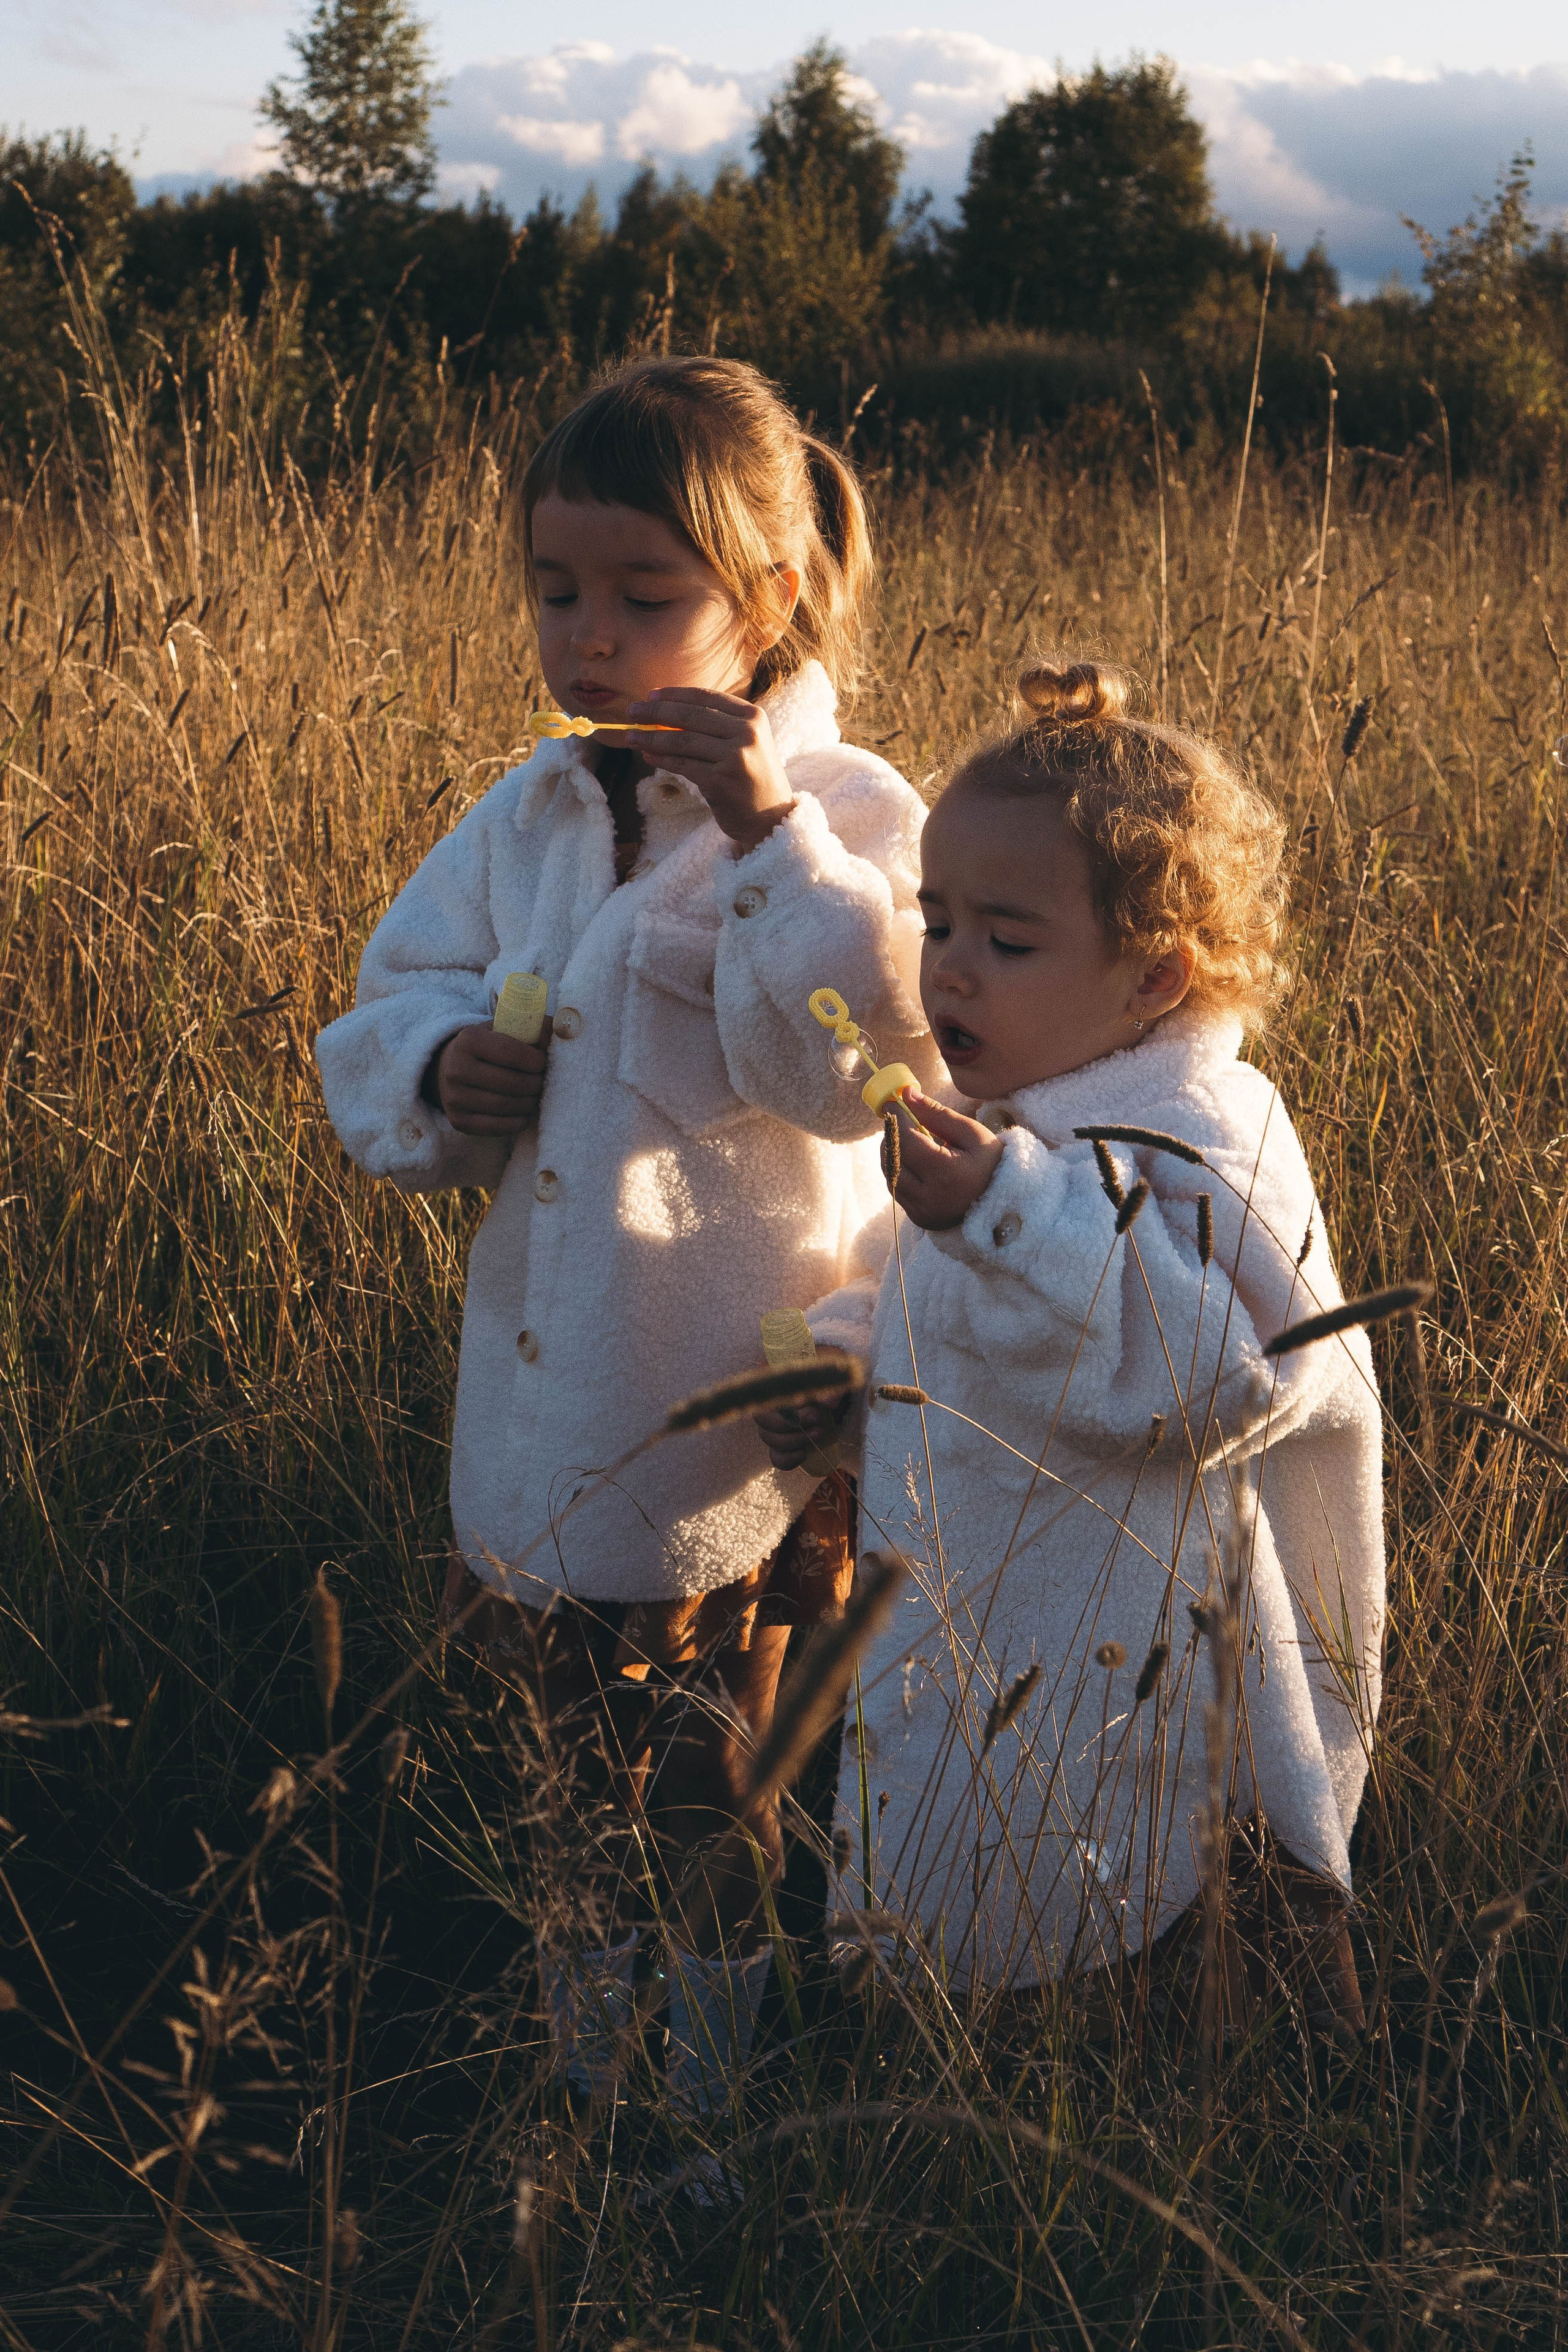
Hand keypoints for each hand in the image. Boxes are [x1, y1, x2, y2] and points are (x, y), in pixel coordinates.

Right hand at [432, 1018, 551, 1134]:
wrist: (448, 1068)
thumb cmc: (486, 1047)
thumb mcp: (502, 1029)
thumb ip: (531, 1027)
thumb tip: (562, 1030)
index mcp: (468, 1040)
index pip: (510, 1053)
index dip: (535, 1060)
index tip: (543, 1062)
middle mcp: (456, 1069)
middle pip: (511, 1083)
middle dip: (535, 1084)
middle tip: (543, 1081)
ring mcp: (454, 1097)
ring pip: (505, 1106)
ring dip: (529, 1103)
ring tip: (535, 1096)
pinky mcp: (458, 1120)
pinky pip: (496, 1127)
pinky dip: (517, 1121)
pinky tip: (524, 1113)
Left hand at [626, 688, 794, 852]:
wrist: (770, 817)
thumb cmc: (752, 777)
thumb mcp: (744, 742)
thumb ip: (715, 725)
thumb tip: (666, 713)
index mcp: (753, 716)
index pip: (706, 697)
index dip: (675, 695)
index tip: (650, 695)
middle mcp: (746, 733)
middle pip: (690, 716)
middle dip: (656, 712)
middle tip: (632, 712)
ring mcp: (734, 756)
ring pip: (682, 741)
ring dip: (652, 738)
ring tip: (632, 736)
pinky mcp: (720, 780)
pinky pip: (682, 765)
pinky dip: (661, 760)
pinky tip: (647, 756)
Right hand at [754, 1392, 847, 1472]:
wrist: (832, 1401)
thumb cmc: (825, 1384)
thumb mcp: (829, 1381)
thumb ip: (829, 1388)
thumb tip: (830, 1402)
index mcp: (774, 1385)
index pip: (764, 1394)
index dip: (782, 1403)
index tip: (811, 1409)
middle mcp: (767, 1406)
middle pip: (763, 1420)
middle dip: (791, 1424)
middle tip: (817, 1418)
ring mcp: (771, 1428)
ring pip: (769, 1439)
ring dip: (795, 1440)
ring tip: (819, 1433)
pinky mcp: (780, 1445)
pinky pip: (775, 1457)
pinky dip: (788, 1459)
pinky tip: (803, 1453)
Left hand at [888, 1091, 1005, 1230]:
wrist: (1005, 1200)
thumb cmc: (991, 1162)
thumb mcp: (972, 1134)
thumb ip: (937, 1114)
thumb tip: (907, 1094)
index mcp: (946, 1174)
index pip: (906, 1141)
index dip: (896, 1119)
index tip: (893, 1102)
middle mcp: (929, 1198)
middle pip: (891, 1159)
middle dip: (893, 1135)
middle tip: (902, 1119)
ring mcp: (922, 1211)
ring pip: (890, 1175)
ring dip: (893, 1153)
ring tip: (911, 1139)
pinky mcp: (919, 1219)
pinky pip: (897, 1189)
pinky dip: (900, 1171)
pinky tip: (916, 1161)